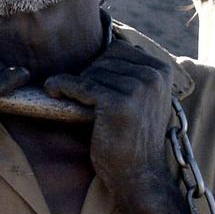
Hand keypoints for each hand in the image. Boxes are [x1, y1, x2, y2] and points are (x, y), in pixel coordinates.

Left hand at [44, 37, 174, 195]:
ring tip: (81, 105)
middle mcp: (153, 75)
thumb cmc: (133, 136)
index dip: (101, 66)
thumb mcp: (142, 97)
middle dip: (91, 76)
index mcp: (161, 69)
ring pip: (91, 72)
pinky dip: (62, 86)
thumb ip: (129, 71)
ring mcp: (138, 88)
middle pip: (104, 58)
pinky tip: (53, 91)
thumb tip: (101, 38)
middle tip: (88, 100)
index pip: (118, 49)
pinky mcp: (119, 103)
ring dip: (79, 86)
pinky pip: (80, 85)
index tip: (93, 85)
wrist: (139, 175)